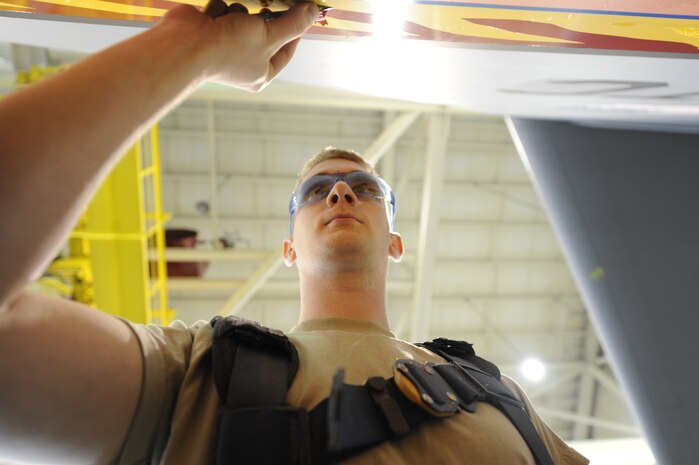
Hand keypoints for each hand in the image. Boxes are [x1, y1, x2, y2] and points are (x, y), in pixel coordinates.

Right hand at [159, 1, 318, 90]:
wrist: (186, 44)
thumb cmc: (229, 48)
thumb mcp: (270, 35)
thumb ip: (294, 23)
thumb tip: (314, 12)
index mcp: (260, 74)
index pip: (287, 51)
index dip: (295, 30)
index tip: (301, 11)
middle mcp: (244, 63)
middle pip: (266, 33)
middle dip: (265, 17)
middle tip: (269, 5)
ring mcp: (226, 47)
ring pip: (245, 18)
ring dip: (241, 11)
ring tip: (233, 17)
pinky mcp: (210, 31)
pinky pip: (224, 12)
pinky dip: (221, 9)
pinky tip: (214, 17)